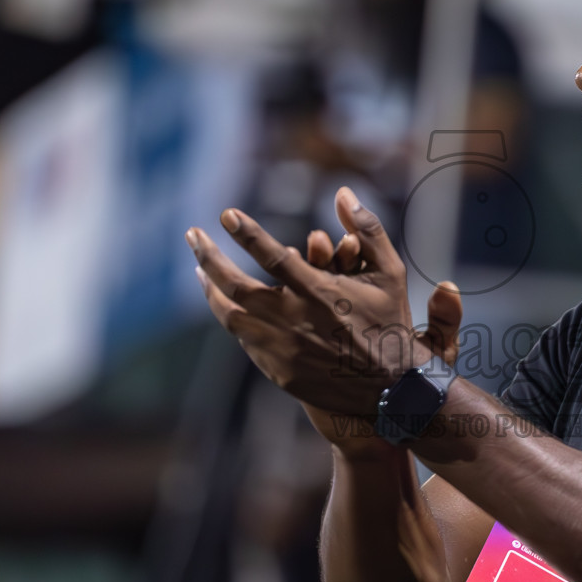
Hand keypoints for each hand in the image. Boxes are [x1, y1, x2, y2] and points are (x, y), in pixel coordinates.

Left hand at [188, 187, 457, 416]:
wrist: (388, 389)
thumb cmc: (389, 323)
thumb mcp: (389, 273)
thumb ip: (367, 229)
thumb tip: (342, 192)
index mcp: (319, 293)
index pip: (272, 257)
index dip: (246, 233)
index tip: (226, 214)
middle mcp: (294, 320)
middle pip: (235, 286)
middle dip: (208, 257)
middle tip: (192, 234)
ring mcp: (281, 348)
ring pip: (230, 316)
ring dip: (210, 289)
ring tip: (200, 269)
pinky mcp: (276, 369)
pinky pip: (243, 339)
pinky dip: (231, 316)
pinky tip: (226, 302)